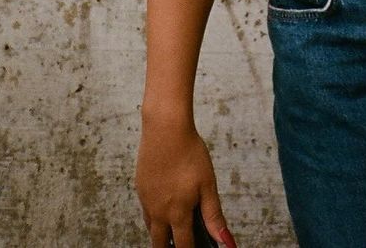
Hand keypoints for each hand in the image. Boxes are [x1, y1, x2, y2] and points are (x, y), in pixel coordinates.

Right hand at [136, 119, 236, 246]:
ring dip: (160, 234)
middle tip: (180, 246)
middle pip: (161, 243)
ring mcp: (147, 200)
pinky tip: (162, 208)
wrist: (165, 129)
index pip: (184, 246)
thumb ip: (214, 215)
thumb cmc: (190, 153)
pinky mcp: (140, 187)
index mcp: (178, 213)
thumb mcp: (208, 184)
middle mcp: (159, 211)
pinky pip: (146, 210)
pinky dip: (153, 217)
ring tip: (172, 234)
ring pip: (151, 228)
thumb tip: (225, 241)